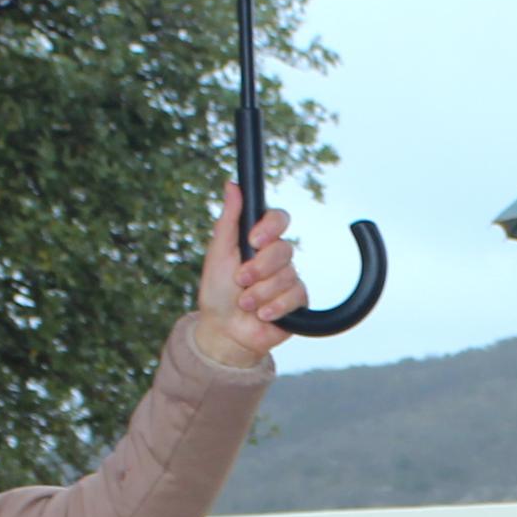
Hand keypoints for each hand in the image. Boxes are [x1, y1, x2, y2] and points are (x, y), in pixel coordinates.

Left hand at [190, 183, 308, 368]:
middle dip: (258, 269)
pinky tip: (262, 315)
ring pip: (287, 276)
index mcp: (259, 240)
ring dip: (260, 293)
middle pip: (284, 249)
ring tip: (245, 304)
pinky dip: (274, 307)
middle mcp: (276, 257)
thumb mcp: (218, 253)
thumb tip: (232, 184)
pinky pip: (296, 296)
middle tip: (240, 281)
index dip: (270, 227)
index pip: (279, 218)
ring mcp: (289, 278)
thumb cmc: (218, 292)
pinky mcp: (298, 301)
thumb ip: (229, 219)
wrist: (225, 331)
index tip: (253, 240)